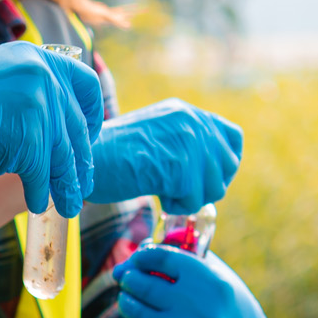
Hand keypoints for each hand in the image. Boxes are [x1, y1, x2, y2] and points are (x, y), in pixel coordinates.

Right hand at [0, 42, 103, 214]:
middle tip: (82, 181)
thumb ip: (28, 92)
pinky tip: (37, 203)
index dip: (92, 114)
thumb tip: (57, 124)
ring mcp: (37, 106)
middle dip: (80, 159)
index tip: (87, 135)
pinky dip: (42, 193)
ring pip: (64, 155)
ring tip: (69, 204)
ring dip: (67, 184)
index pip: (85, 83)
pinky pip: (44, 175)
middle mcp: (42, 75)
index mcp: (35, 57)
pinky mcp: (29, 140)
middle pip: (77, 126)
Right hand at [87, 98, 242, 211]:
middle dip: (207, 185)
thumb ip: (183, 144)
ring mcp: (187, 141)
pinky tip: (157, 195)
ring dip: (191, 197)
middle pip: (229, 165)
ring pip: (216, 186)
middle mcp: (191, 120)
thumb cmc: (108, 157)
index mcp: (184, 111)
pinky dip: (177, 205)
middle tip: (177, 188)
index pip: (231, 136)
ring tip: (163, 190)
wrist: (86, 161)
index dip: (224, 162)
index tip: (204, 178)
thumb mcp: (152, 137)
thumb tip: (215, 173)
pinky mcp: (180, 166)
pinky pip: (195, 200)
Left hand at [113, 246, 266, 317]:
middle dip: (130, 279)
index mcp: (212, 283)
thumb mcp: (207, 272)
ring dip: (126, 302)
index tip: (138, 257)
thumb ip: (173, 259)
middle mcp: (202, 310)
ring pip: (140, 315)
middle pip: (148, 287)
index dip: (144, 256)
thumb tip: (125, 265)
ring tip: (126, 297)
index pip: (165, 259)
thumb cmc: (217, 299)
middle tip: (126, 277)